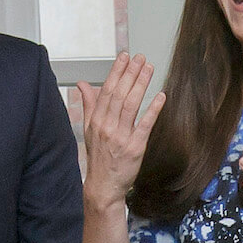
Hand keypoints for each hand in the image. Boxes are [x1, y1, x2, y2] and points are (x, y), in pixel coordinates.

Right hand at [76, 52, 164, 208]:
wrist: (103, 186)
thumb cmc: (99, 157)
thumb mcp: (89, 129)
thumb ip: (88, 104)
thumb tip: (82, 84)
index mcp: (96, 120)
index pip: (106, 90)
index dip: (116, 72)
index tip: (124, 57)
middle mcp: (106, 126)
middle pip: (119, 94)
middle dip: (130, 73)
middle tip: (140, 58)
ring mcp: (120, 137)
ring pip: (131, 105)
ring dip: (140, 84)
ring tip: (149, 69)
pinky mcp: (134, 148)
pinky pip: (144, 125)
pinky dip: (152, 109)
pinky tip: (160, 96)